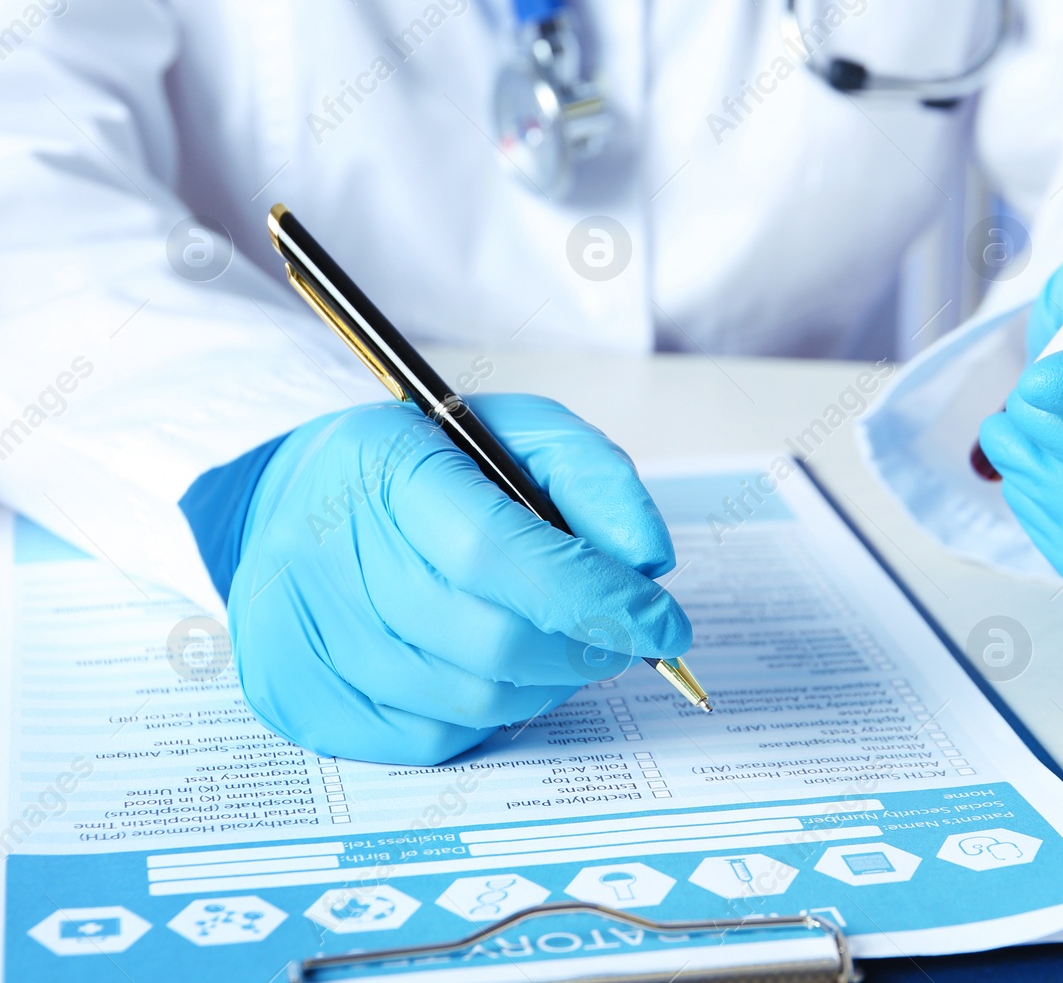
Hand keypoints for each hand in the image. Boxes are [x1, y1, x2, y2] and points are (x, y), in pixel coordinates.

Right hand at [225, 394, 688, 763]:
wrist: (288, 503)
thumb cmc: (421, 468)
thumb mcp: (513, 433)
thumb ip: (593, 476)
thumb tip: (649, 561)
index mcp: (382, 467)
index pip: (497, 554)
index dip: (594, 599)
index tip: (664, 623)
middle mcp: (325, 553)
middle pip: (489, 640)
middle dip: (586, 649)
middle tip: (625, 638)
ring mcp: (302, 634)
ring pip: (468, 701)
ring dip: (545, 684)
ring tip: (560, 645)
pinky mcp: (298, 697)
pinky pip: (430, 739)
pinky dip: (489, 716)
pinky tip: (497, 671)